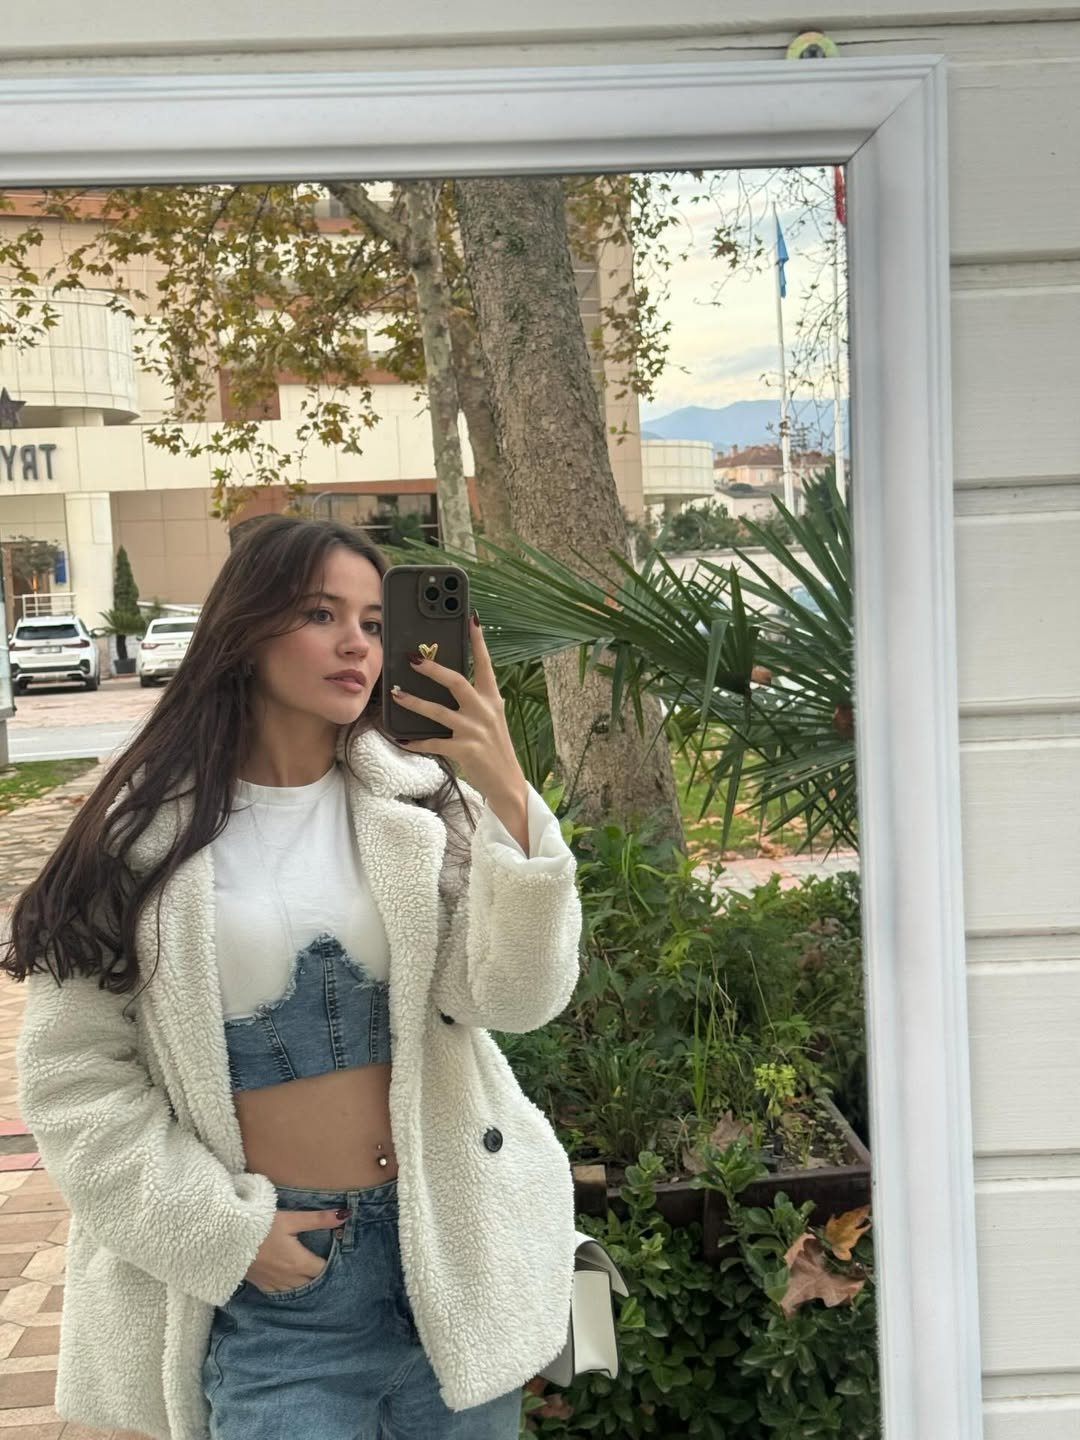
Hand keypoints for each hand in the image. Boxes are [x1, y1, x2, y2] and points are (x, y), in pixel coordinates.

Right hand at [245, 1207, 342, 1293]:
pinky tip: (289, 1281)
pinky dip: (288, 1289)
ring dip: (305, 1284)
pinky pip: (280, 1293)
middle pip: (311, 1282)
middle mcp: (289, 1278)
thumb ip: (318, 1219)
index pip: (323, 1269)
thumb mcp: (291, 1220)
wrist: (228, 1241)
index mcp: (299, 1262)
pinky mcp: (261, 1285)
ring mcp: (274, 1284)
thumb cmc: (261, 1228)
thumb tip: (344, 1216)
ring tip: (311, 1275)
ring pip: (296, 1290)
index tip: (338, 1255)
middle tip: (326, 1266)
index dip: (332, 1263)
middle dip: (320, 1276)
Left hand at [391, 614, 526, 807]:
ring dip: (414, 702)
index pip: (485, 664)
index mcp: (492, 699)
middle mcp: (485, 711)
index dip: (478, 641)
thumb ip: (475, 700)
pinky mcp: (465, 750)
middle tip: (413, 658)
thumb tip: (449, 682)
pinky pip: (433, 743)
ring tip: (397, 694)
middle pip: (456, 681)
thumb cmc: (494, 748)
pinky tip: (401, 739)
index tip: (471, 619)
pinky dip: (415, 741)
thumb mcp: (491, 719)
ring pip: (438, 711)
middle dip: (433, 669)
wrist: (507, 782)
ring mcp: (474, 731)